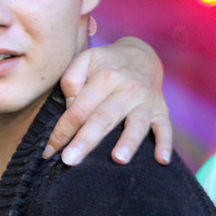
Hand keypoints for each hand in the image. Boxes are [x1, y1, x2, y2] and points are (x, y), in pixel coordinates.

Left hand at [45, 37, 171, 165]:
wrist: (141, 55)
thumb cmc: (105, 64)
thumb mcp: (84, 60)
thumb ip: (71, 80)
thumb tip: (72, 107)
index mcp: (105, 78)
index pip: (79, 110)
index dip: (62, 131)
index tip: (49, 152)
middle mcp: (128, 89)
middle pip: (103, 119)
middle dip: (85, 141)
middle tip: (70, 160)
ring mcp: (146, 100)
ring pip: (137, 123)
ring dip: (128, 142)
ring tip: (118, 159)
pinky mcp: (161, 109)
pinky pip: (165, 127)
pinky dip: (165, 143)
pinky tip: (162, 160)